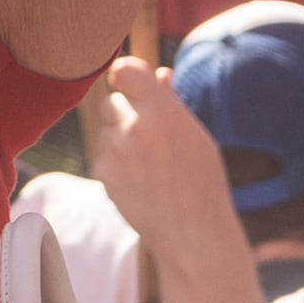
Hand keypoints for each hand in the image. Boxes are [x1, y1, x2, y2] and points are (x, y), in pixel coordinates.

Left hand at [83, 56, 248, 270]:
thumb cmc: (201, 180)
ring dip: (119, 136)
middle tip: (151, 136)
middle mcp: (135, 127)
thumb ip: (170, 102)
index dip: (125, 75)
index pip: (124, 69)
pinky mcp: (102, 172)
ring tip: (150, 163)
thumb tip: (159, 73)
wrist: (193, 232)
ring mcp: (115, 150)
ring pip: (106, 127)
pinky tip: (139, 179)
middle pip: (112, 100)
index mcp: (164, 112)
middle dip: (126, 112)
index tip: (132, 84)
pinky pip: (102, 152)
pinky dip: (114, 161)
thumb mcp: (195, 136)